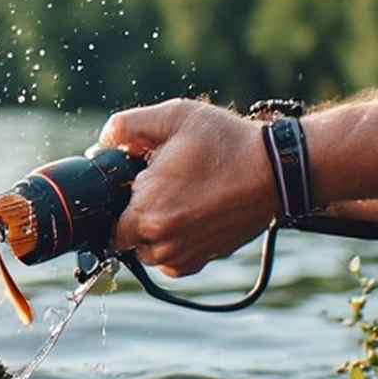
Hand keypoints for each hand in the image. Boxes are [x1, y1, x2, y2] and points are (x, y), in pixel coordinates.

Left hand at [97, 98, 277, 276]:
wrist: (277, 172)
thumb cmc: (227, 143)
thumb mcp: (173, 117)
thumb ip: (125, 127)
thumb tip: (100, 146)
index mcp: (146, 210)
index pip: (107, 220)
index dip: (119, 197)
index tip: (137, 181)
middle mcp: (161, 242)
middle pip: (125, 236)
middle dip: (136, 213)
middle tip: (165, 185)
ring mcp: (182, 256)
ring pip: (148, 249)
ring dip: (154, 229)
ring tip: (181, 197)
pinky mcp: (201, 261)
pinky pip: (171, 259)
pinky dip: (174, 242)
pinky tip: (192, 213)